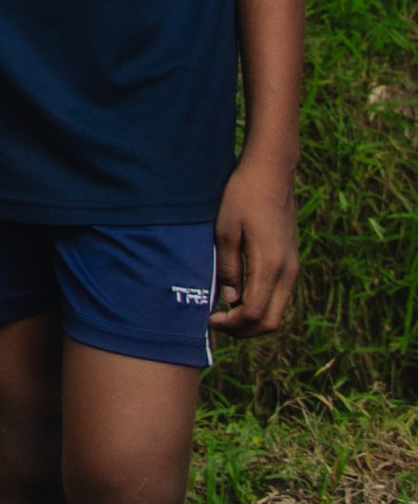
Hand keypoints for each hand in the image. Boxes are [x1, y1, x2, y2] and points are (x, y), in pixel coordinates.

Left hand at [212, 147, 298, 336]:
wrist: (271, 172)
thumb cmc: (242, 196)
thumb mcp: (225, 231)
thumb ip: (228, 268)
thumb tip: (230, 301)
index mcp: (270, 264)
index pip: (254, 313)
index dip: (232, 324)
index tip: (209, 319)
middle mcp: (288, 271)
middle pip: (272, 322)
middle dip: (244, 331)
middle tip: (218, 323)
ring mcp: (293, 267)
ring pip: (278, 311)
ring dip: (253, 320)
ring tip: (225, 312)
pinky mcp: (292, 261)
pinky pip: (280, 296)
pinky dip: (262, 306)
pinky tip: (239, 296)